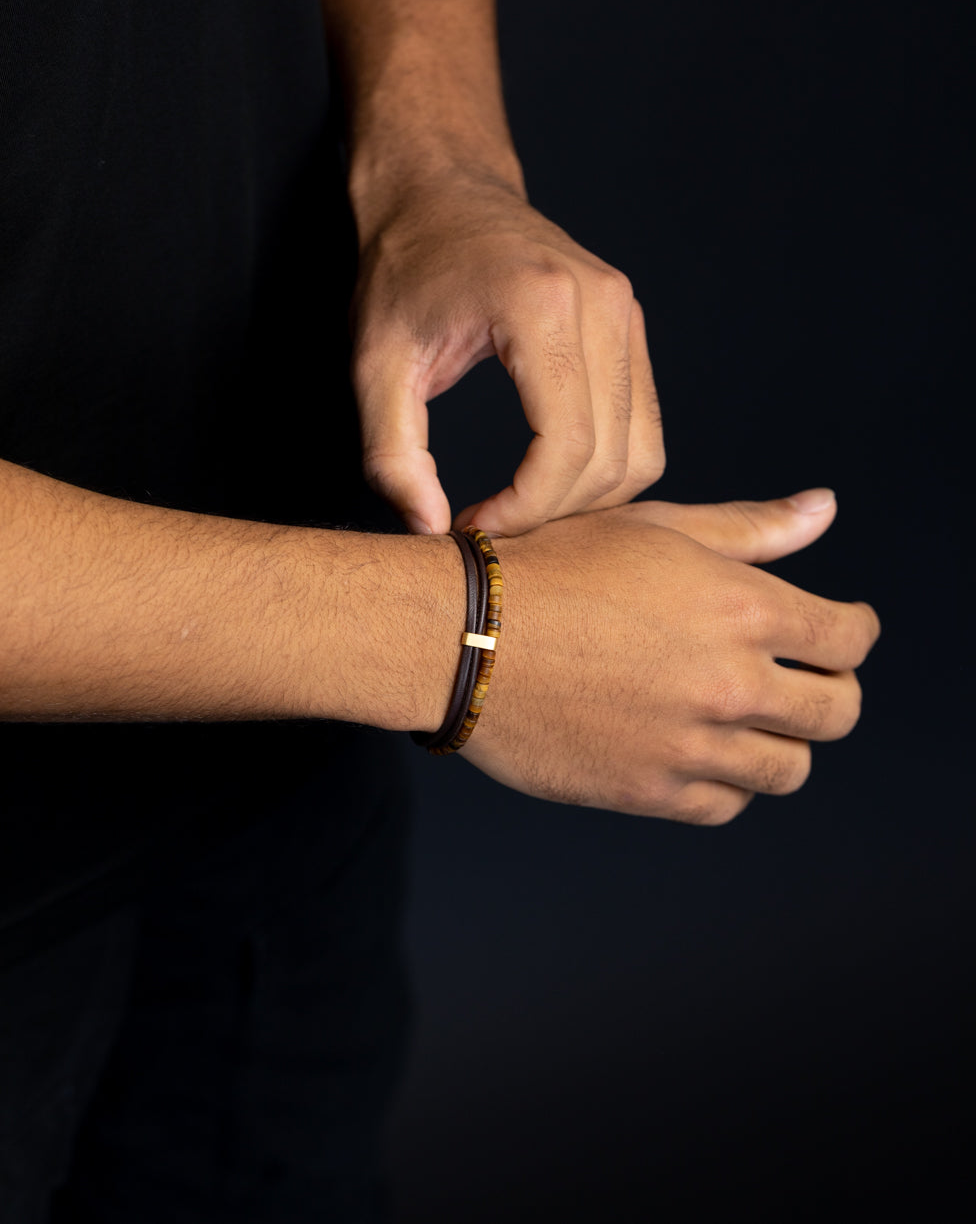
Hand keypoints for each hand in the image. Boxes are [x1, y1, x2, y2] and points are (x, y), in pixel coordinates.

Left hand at [350, 174, 663, 536]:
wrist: (440, 190)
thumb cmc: (403, 269)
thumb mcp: (375, 364)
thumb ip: (392, 453)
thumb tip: (430, 528)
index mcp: (540, 306)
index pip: (567, 447)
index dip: (525, 509)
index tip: (474, 525)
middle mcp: (601, 304)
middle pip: (609, 459)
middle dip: (550, 512)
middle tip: (490, 521)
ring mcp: (625, 312)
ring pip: (639, 453)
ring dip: (583, 499)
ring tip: (518, 502)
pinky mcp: (630, 325)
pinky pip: (641, 427)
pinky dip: (604, 468)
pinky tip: (547, 476)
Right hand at [462, 489, 879, 823]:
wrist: (460, 637)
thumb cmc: (551, 567)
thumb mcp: (651, 527)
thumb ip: (750, 528)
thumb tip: (826, 508)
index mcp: (740, 606)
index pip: (849, 639)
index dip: (853, 633)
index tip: (838, 632)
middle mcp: (728, 680)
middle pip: (837, 712)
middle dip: (832, 691)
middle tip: (801, 679)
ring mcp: (690, 746)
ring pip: (790, 769)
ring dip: (782, 742)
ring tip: (749, 719)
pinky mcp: (649, 793)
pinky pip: (727, 804)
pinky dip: (728, 782)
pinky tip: (700, 750)